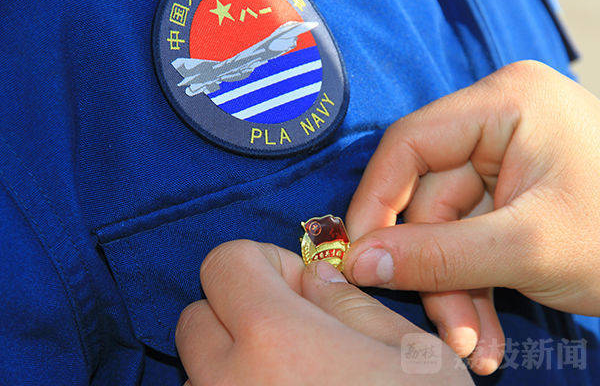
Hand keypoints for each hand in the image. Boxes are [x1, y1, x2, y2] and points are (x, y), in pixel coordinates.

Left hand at [176, 240, 471, 384]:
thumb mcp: (413, 356)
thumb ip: (352, 304)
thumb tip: (314, 277)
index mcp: (274, 337)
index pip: (225, 262)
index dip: (263, 263)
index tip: (298, 289)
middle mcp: (227, 382)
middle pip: (197, 316)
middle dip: (239, 312)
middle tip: (293, 336)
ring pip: (197, 373)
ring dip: (233, 365)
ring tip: (291, 385)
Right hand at [344, 60, 599, 373]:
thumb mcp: (528, 248)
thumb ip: (437, 255)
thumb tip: (358, 262)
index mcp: (505, 105)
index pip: (410, 144)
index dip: (377, 202)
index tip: (360, 257)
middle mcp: (497, 124)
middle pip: (430, 200)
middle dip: (437, 272)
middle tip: (448, 332)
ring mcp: (503, 162)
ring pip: (447, 231)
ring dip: (455, 291)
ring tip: (475, 345)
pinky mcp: (508, 197)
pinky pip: (469, 241)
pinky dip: (473, 286)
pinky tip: (485, 330)